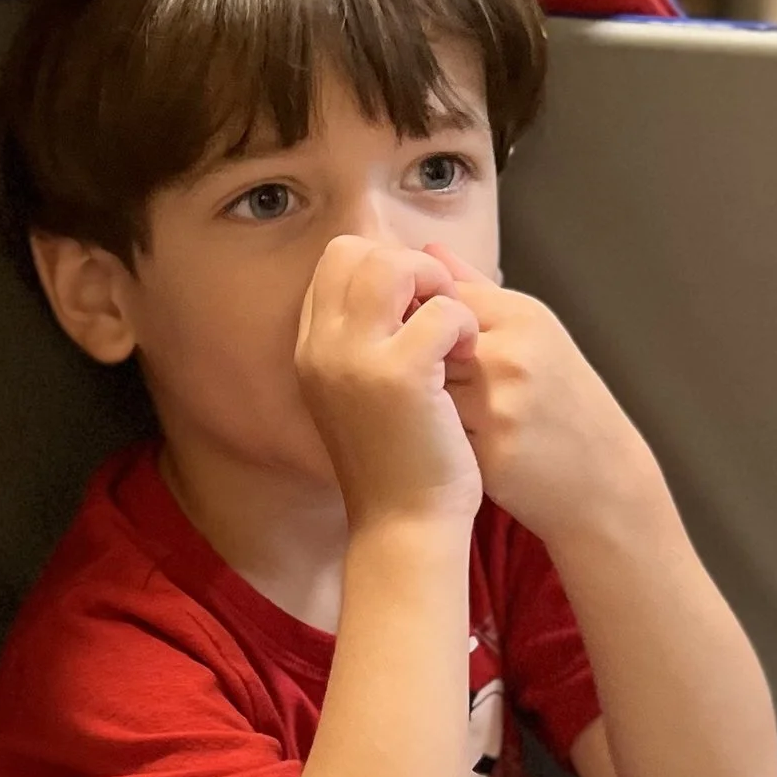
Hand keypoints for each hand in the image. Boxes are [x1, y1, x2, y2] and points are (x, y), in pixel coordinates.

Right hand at [294, 234, 482, 528]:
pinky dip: (463, 326)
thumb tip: (411, 268)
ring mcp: (353, 360)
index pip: (335, 264)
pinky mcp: (397, 375)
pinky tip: (464, 361)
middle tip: (437, 315)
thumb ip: (372, 335)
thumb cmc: (398, 462)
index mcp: (311, 350)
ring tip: (452, 333)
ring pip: (392, 266)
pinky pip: (441, 310)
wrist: (404, 526)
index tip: (413, 311)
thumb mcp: (368, 391)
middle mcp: (321, 349)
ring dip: (435, 288)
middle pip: (353, 251)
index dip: (382, 270)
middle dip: (407, 268)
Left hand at [424, 255, 662, 547]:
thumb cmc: (562, 400)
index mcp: (521, 316)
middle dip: (411, 361)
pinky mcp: (490, 452)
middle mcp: (511, 354)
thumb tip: (427, 251)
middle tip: (418, 385)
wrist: (602, 476)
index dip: (417, 320)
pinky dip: (431, 439)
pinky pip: (433, 434)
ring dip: (417, 402)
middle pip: (423, 341)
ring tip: (432, 415)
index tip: (414, 342)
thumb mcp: (531, 332)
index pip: (439, 295)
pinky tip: (441, 445)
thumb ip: (475, 291)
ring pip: (422, 388)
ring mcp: (501, 405)